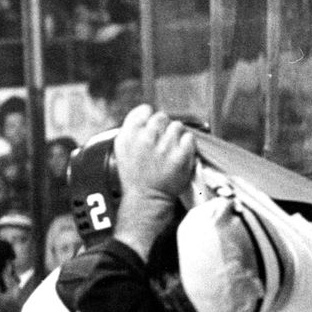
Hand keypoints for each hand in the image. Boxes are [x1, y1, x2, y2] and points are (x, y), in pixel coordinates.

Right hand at [112, 105, 195, 256]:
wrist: (145, 201)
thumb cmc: (134, 178)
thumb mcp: (122, 151)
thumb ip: (132, 130)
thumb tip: (147, 116)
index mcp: (127, 135)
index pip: (144, 110)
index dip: (148, 119)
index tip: (149, 130)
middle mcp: (145, 138)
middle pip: (162, 117)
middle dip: (163, 128)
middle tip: (160, 145)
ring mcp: (164, 147)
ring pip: (177, 126)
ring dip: (175, 137)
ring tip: (169, 152)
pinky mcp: (180, 156)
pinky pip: (189, 138)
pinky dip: (187, 146)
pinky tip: (178, 156)